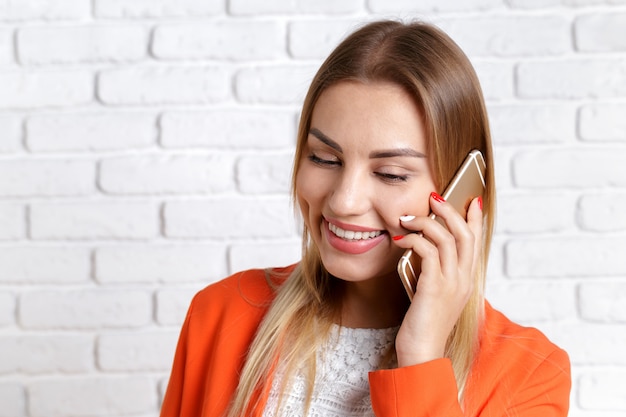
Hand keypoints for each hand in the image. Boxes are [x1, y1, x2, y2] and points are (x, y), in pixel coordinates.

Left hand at [392, 192, 482, 366]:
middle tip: (434, 197)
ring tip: (407, 217)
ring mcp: (451, 283)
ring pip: (447, 238)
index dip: (475, 218)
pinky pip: (428, 251)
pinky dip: (414, 239)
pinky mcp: (434, 287)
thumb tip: (423, 247)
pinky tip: (400, 239)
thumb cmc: (423, 324)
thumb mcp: (434, 294)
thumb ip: (435, 273)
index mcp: (466, 280)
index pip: (476, 242)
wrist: (422, 353)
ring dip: (426, 221)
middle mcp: (464, 280)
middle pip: (466, 234)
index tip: (471, 199)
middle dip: (450, 210)